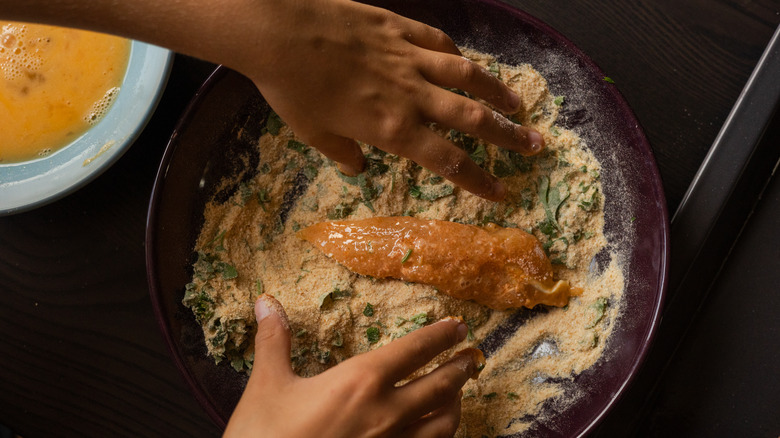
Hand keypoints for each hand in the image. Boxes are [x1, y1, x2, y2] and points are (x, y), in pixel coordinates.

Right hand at [224, 294, 483, 437]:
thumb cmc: (264, 436)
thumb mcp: (266, 385)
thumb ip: (273, 341)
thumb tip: (266, 302)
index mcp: (360, 382)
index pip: (412, 351)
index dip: (438, 336)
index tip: (457, 325)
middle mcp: (386, 413)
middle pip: (439, 386)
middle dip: (459, 368)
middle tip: (472, 356)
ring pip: (444, 425)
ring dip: (455, 405)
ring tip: (459, 394)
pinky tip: (435, 433)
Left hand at [233, 0, 544, 200]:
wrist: (279, 31)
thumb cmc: (291, 87)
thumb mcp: (313, 132)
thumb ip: (342, 153)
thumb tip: (359, 167)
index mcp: (392, 129)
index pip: (447, 162)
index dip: (479, 180)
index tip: (502, 192)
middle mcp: (411, 95)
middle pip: (472, 119)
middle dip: (509, 136)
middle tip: (535, 146)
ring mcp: (409, 58)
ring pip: (467, 76)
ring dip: (497, 93)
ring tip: (519, 105)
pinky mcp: (401, 28)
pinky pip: (439, 42)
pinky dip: (458, 55)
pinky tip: (468, 62)